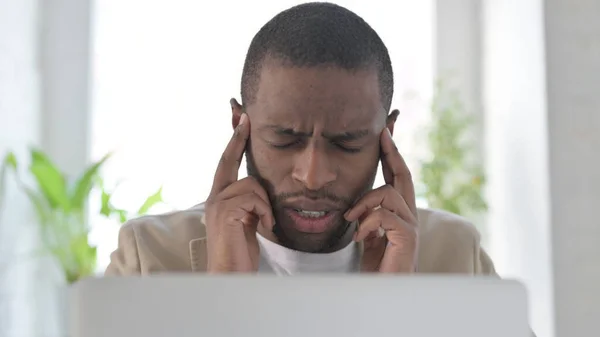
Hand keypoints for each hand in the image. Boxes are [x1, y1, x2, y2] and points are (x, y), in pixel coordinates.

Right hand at [204, 113, 274, 272]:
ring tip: (266, 223)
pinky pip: (254, 198)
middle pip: (229, 160)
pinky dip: (265, 212)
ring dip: (266, 204)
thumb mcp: (248, 220)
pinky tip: (265, 227)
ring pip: (251, 184)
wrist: (230, 274)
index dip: (233, 140)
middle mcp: (214, 196)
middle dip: (237, 136)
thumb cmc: (241, 250)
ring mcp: (217, 203)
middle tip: (245, 115)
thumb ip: (249, 201)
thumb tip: (261, 187)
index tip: (240, 118)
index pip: (226, 162)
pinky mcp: (225, 211)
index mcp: (219, 197)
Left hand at [344, 128, 417, 272]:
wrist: (384, 291)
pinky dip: (366, 222)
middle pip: (403, 174)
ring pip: (388, 193)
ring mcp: (411, 225)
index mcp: (398, 212)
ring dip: (363, 203)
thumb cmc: (376, 266)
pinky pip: (384, 215)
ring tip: (351, 221)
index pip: (396, 176)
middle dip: (392, 151)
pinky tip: (359, 236)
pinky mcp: (407, 237)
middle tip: (383, 132)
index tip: (385, 130)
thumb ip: (367, 216)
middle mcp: (409, 214)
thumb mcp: (367, 234)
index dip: (392, 152)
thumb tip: (354, 203)